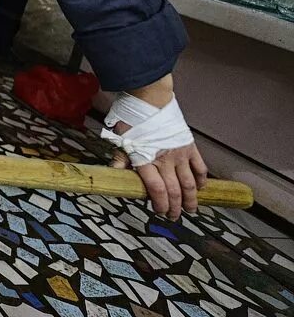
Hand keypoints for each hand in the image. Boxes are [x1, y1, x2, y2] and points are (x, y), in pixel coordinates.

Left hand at [106, 77, 207, 219]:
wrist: (149, 100)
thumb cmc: (131, 120)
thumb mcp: (120, 140)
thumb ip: (120, 160)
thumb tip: (116, 175)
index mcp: (146, 160)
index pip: (156, 189)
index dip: (160, 203)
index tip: (160, 212)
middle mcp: (164, 160)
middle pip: (174, 190)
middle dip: (175, 207)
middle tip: (174, 216)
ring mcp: (179, 154)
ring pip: (189, 183)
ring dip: (191, 199)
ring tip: (190, 209)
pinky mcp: (189, 147)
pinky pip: (199, 167)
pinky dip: (201, 179)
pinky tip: (200, 188)